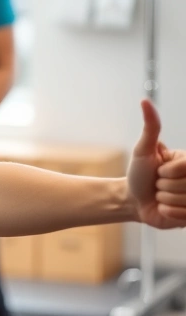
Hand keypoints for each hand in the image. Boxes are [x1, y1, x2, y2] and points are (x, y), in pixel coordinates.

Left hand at [128, 100, 185, 228]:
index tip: (159, 171)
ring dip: (165, 199)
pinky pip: (182, 215)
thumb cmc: (139, 173)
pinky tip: (165, 208)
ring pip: (183, 200)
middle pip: (183, 185)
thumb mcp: (143, 150)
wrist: (134, 200)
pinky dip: (168, 211)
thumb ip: (150, 126)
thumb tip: (145, 100)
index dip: (165, 171)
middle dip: (163, 186)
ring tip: (162, 196)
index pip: (184, 167)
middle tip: (159, 185)